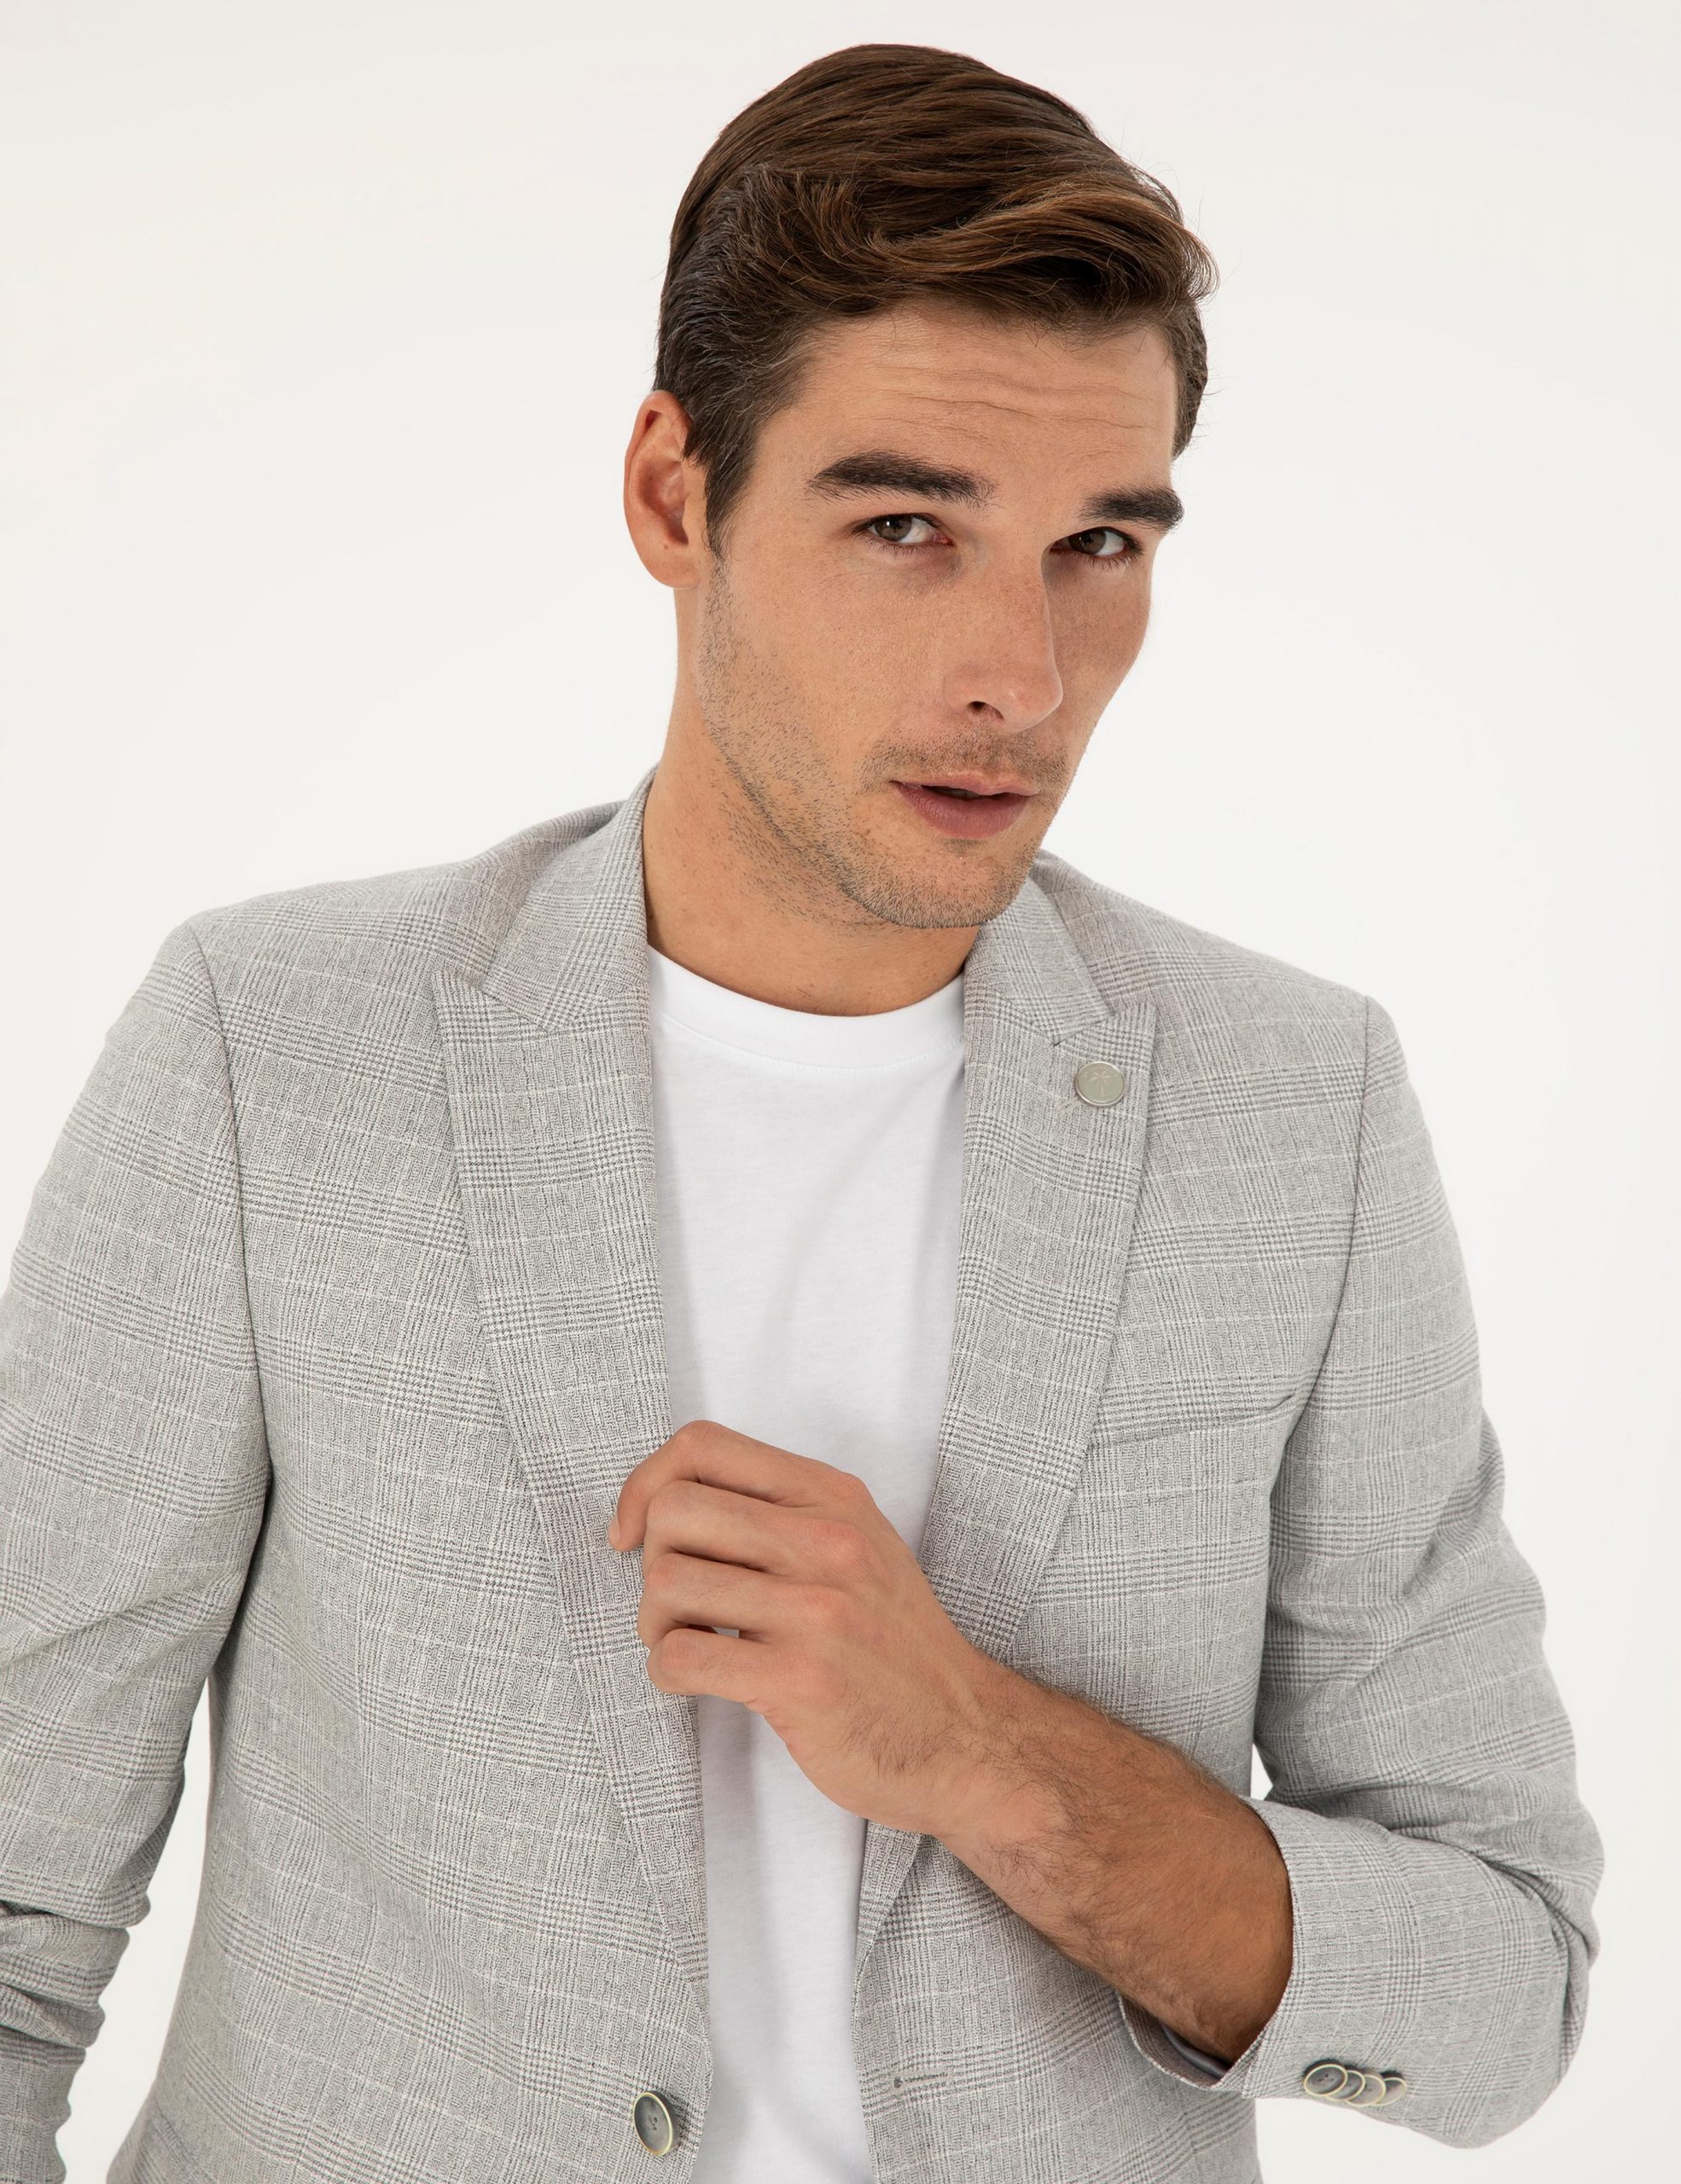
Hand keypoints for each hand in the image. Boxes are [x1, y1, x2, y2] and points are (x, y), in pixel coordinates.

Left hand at [608, 1417, 1012, 1837]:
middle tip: (676, 1604)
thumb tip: (666, 1499)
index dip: (646, 1483)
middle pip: (673, 1510)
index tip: (636, 1532)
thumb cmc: (890, 1642)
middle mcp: (827, 1540)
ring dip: (655, 1623)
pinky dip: (668, 1672)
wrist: (962, 1734)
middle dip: (650, 1561)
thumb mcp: (856, 1544)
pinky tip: (700, 1681)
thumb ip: (779, 1510)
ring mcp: (817, 1609)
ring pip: (666, 1582)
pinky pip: (680, 1656)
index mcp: (832, 1496)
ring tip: (689, 1643)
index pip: (701, 1445)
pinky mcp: (800, 1679)